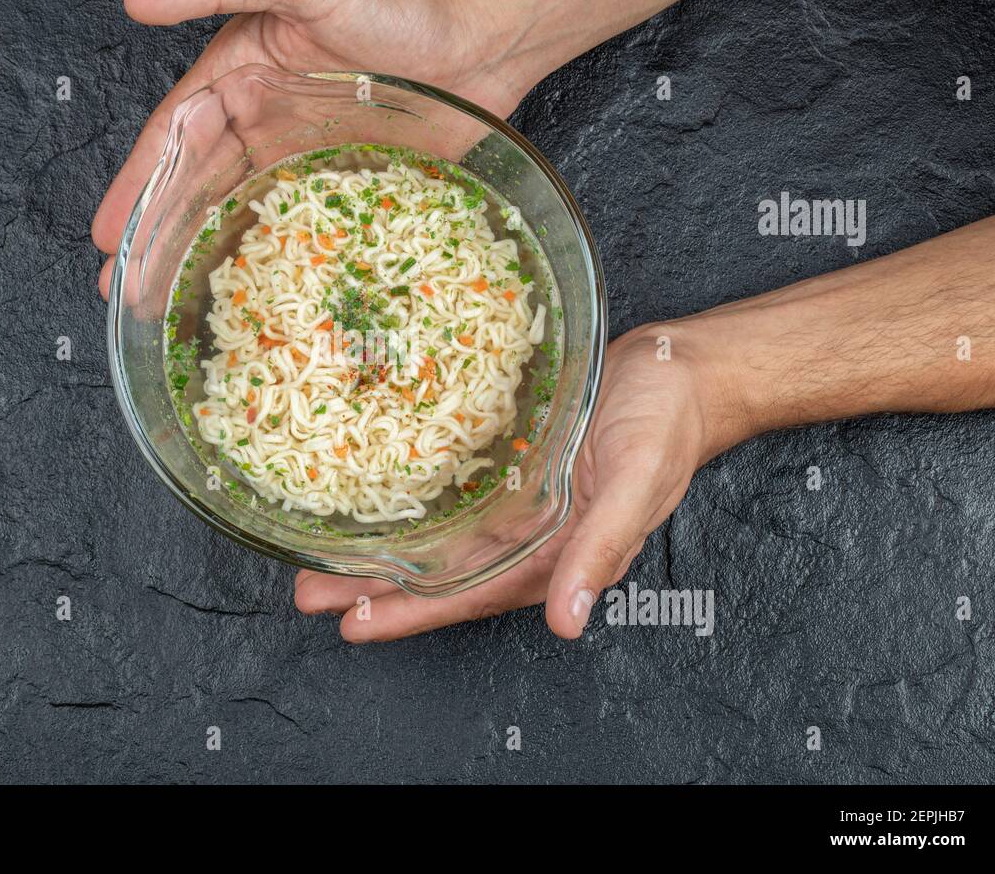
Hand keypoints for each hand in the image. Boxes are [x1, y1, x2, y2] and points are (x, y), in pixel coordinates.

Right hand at [91, 0, 530, 297]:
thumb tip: (140, 0)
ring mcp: (302, 156)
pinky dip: (266, 260)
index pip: (173, 137)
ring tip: (163, 304)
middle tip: (120, 291)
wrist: (481, 38)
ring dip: (198, 255)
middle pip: (195, 186)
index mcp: (241, 74)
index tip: (105, 234)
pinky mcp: (343, 183)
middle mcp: (263, 118)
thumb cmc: (398, 1)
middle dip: (153, 237)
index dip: (137, 187)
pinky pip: (296, 227)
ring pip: (236, 213)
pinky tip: (245, 295)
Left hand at [294, 325, 730, 639]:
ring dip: (386, 551)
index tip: (352, 624)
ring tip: (322, 559)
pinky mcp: (515, 462)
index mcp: (557, 552)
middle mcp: (531, 533)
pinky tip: (382, 503)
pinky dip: (419, 507)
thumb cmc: (667, 423)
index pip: (471, 595)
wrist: (684, 370)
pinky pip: (459, 494)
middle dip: (376, 589)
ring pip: (441, 538)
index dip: (410, 613)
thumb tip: (567, 622)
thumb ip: (600, 550)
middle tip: (309, 592)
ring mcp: (520, 499)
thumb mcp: (636, 483)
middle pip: (443, 574)